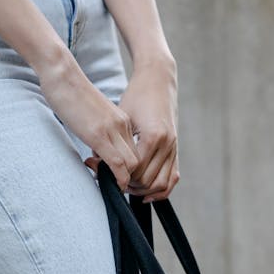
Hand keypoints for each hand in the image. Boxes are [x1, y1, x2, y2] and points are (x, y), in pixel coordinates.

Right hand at [38, 50, 139, 190]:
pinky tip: (108, 182)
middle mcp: (123, 125)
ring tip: (106, 181)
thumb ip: (99, 132)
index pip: (135, 152)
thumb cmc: (71, 94)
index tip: (111, 174)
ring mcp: (113, 130)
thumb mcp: (92, 116)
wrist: (62, 74)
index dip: (127, 169)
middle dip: (129, 178)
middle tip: (111, 183)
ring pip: (132, 165)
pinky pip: (118, 163)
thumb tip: (98, 152)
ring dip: (122, 180)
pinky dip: (117, 178)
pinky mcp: (99, 134)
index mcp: (122, 121)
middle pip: (138, 161)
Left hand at [85, 58, 178, 201]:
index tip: (104, 174)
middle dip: (130, 185)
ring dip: (145, 190)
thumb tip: (97, 162)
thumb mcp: (122, 117)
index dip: (119, 176)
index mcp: (153, 136)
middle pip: (148, 180)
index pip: (136, 171)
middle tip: (114, 181)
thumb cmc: (137, 95)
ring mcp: (174, 147)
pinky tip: (147, 193)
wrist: (158, 80)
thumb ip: (112, 141)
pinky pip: (173, 177)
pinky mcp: (175, 148)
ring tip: (128, 187)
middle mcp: (167, 144)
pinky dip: (162, 189)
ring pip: (162, 183)